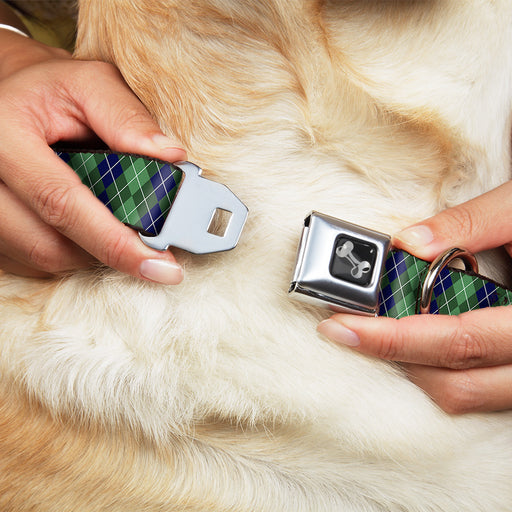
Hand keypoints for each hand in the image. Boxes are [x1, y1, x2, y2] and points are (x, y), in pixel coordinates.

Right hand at [0, 30, 185, 282]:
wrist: (7, 97)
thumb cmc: (51, 90)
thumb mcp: (90, 84)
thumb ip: (128, 118)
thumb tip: (171, 158)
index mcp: (4, 135)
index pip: (61, 202)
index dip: (115, 242)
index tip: (162, 267)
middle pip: (49, 245)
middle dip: (109, 251)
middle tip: (151, 249)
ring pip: (43, 258)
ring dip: (90, 251)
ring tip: (115, 223)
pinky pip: (32, 261)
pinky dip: (70, 251)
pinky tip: (86, 226)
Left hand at [318, 180, 511, 413]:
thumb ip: (472, 223)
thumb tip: (409, 243)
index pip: (458, 340)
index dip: (393, 338)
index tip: (342, 325)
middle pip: (455, 382)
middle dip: (392, 356)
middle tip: (346, 327)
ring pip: (467, 395)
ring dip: (415, 367)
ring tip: (377, 331)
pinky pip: (480, 390)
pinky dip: (441, 369)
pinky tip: (418, 338)